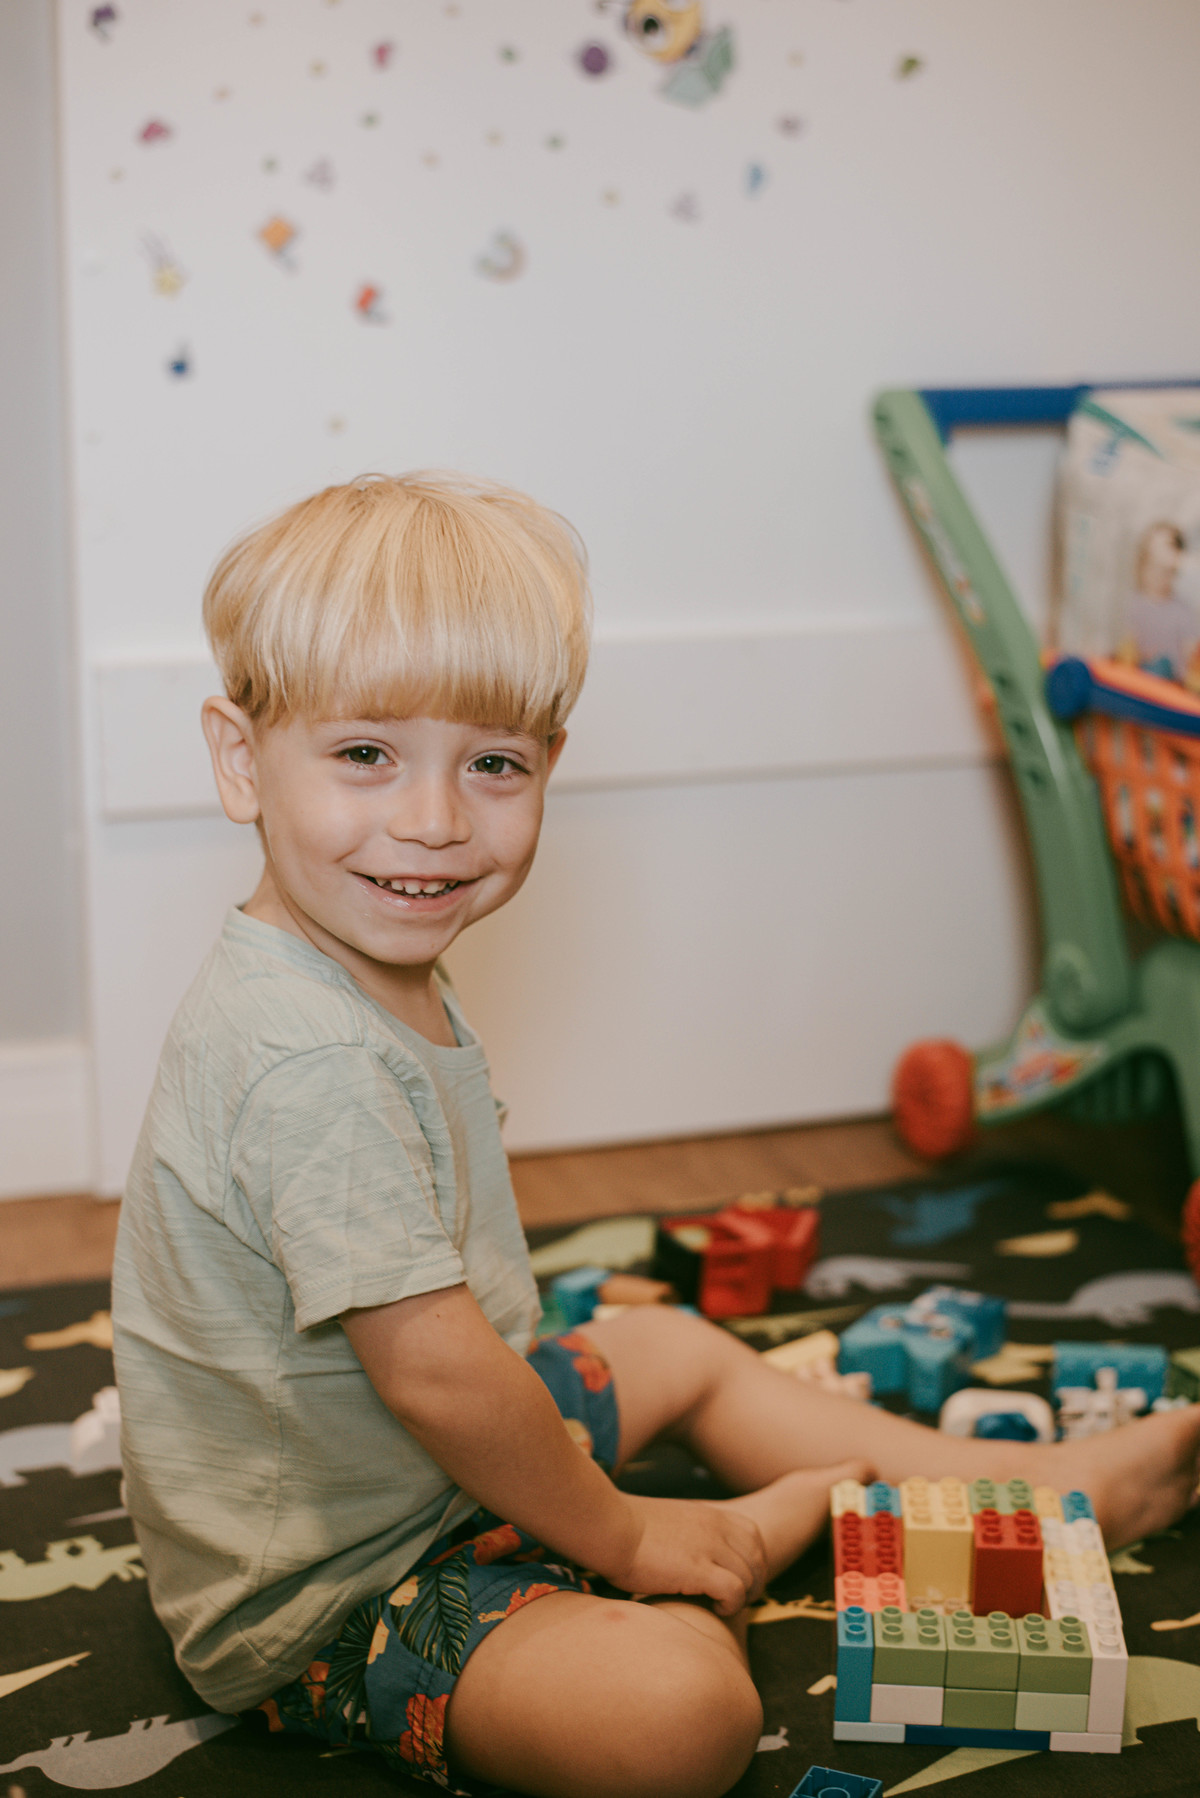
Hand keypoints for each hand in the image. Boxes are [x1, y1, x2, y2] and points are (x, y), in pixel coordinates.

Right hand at [598, 1495, 767, 1617]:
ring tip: (721, 1606)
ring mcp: (709, 1547)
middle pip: (758, 1558)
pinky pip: (735, 1590)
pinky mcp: (698, 1569)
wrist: (609, 1526)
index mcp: (711, 1514)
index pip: (754, 1536)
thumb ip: (692, 1532)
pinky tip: (714, 1608)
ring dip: (741, 1597)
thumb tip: (693, 1553)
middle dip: (753, 1583)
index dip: (753, 1561)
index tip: (738, 1579)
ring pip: (749, 1577)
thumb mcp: (672, 1521)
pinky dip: (731, 1604)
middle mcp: (716, 1527)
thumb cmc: (629, 1529)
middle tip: (734, 1601)